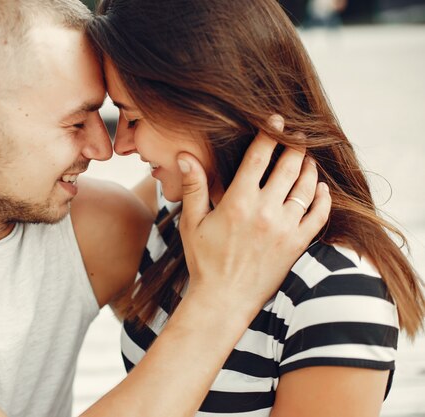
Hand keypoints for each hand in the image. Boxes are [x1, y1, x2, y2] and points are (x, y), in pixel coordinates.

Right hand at [177, 119, 330, 311]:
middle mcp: (265, 211)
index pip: (259, 156)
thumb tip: (185, 155)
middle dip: (295, 145)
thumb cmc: (204, 260)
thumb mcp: (192, 223)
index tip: (276, 120)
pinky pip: (319, 215)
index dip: (270, 133)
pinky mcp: (296, 245)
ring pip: (306, 187)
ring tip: (307, 158)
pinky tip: (320, 188)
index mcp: (238, 201)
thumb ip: (193, 187)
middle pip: (288, 166)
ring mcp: (284, 228)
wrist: (224, 299)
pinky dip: (323, 198)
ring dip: (309, 168)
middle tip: (297, 135)